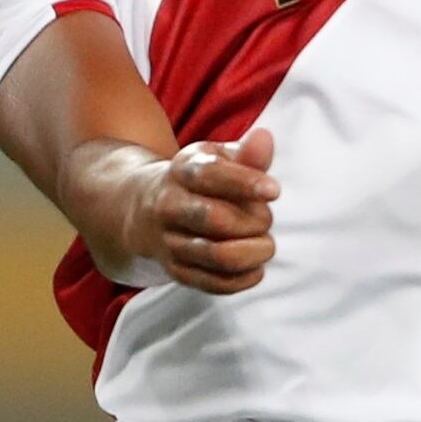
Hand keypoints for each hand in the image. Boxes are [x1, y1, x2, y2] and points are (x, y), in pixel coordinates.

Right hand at [127, 127, 279, 294]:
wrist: (145, 208)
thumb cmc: (199, 180)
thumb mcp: (218, 159)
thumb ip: (246, 154)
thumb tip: (265, 138)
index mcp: (183, 170)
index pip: (209, 175)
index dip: (244, 183)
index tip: (274, 191)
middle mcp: (169, 205)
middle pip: (214, 219)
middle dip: (253, 221)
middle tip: (267, 219)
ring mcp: (169, 241)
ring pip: (215, 255)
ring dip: (252, 253)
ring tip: (266, 245)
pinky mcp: (176, 270)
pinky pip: (211, 283)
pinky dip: (241, 279)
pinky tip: (256, 268)